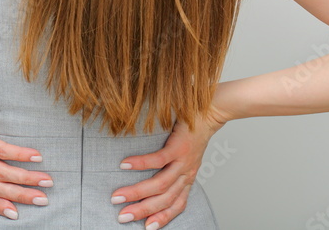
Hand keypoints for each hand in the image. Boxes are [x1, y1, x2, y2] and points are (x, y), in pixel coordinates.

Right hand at [111, 108, 229, 228]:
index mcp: (187, 178)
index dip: (163, 218)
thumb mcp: (187, 156)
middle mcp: (186, 174)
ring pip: (160, 184)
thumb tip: (150, 174)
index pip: (177, 205)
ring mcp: (183, 161)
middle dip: (142, 210)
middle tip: (122, 216)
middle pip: (164, 200)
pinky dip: (140, 164)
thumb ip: (172, 168)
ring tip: (118, 196)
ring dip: (137, 192)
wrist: (210, 112)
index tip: (146, 228)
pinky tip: (125, 165)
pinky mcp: (178, 146)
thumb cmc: (193, 132)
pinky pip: (158, 159)